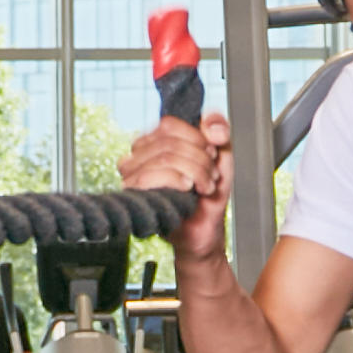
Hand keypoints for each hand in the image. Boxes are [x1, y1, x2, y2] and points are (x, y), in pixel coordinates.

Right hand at [120, 111, 234, 264]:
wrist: (204, 228)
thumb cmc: (207, 193)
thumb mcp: (221, 154)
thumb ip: (219, 130)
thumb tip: (211, 128)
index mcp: (155, 142)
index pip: (168, 125)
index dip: (195, 137)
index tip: (211, 154)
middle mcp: (138, 156)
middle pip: (168, 142)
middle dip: (199, 159)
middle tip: (212, 175)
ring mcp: (132, 176)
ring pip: (163, 158)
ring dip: (194, 172)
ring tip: (205, 186)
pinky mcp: (133, 195)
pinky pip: (149, 177)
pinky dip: (176, 181)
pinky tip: (188, 190)